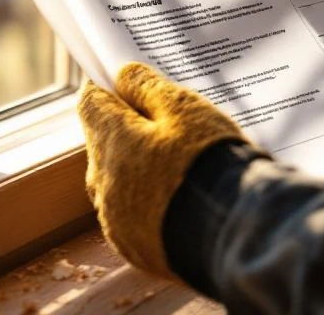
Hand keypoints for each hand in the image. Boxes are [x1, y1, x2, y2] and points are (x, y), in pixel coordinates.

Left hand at [77, 62, 247, 276]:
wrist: (233, 231)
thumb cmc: (208, 162)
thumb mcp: (184, 109)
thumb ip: (147, 87)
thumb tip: (123, 75)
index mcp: (110, 144)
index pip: (90, 104)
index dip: (105, 88)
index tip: (121, 80)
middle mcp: (103, 184)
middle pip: (103, 144)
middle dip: (125, 129)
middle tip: (161, 121)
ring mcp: (116, 221)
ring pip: (116, 181)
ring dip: (136, 167)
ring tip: (176, 161)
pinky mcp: (134, 247)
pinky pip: (132, 214)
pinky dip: (148, 201)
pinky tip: (178, 195)